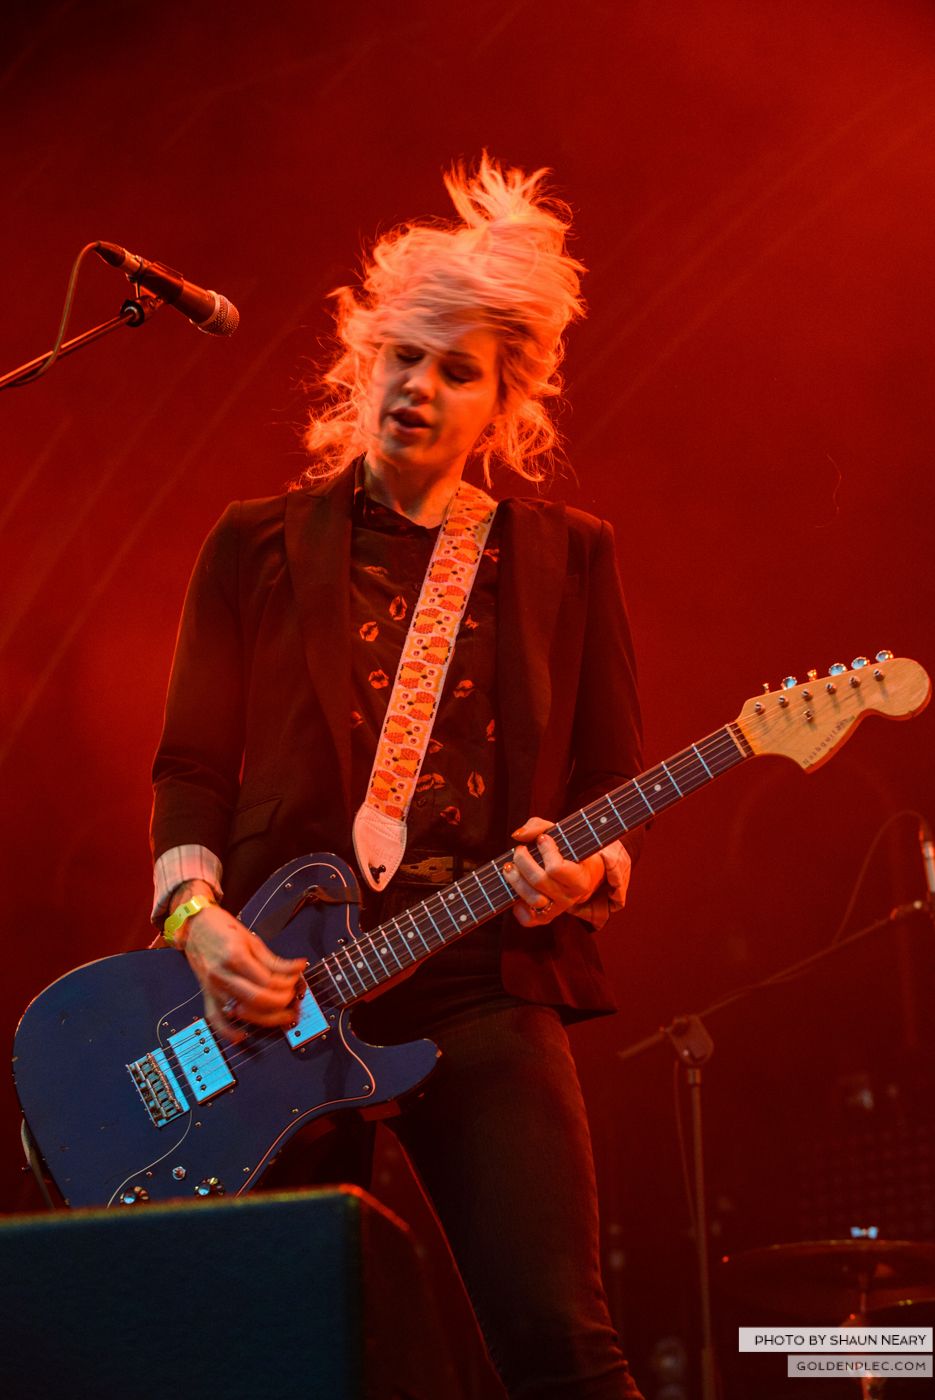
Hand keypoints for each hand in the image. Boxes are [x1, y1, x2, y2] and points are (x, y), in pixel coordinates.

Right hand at [179, 899, 307, 1044]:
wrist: (195, 927)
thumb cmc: (223, 929)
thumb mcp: (252, 940)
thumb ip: (275, 960)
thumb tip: (299, 968)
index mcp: (235, 957)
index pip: (268, 981)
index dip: (287, 985)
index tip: (297, 981)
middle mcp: (222, 976)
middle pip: (258, 1000)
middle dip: (282, 1002)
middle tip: (294, 998)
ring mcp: (213, 989)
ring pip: (243, 1013)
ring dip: (267, 1018)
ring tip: (284, 1015)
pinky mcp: (207, 996)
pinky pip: (216, 1019)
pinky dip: (228, 1031)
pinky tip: (243, 1036)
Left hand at [504, 817, 605, 926]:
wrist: (581, 873)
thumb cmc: (568, 849)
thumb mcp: (559, 832)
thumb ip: (539, 826)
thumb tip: (518, 835)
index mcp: (580, 878)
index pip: (556, 868)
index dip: (546, 851)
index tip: (543, 839)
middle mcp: (570, 897)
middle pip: (539, 881)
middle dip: (523, 861)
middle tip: (519, 850)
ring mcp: (557, 909)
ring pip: (532, 899)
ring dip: (515, 880)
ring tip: (509, 866)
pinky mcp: (545, 917)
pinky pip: (529, 920)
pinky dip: (518, 909)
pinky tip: (515, 893)